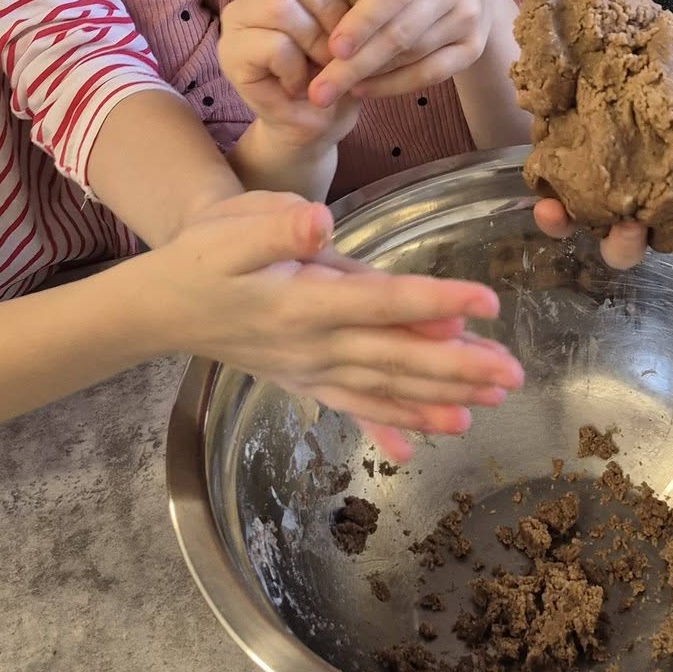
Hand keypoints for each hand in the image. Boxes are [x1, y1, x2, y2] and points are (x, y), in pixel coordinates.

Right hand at [140, 189, 522, 459]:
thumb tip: (319, 221)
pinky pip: (350, 407)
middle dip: (458, 367)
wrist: (160, 304)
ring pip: (382, 388)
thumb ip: (277, 226)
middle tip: (513, 374)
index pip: (382, 301)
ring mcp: (309, 369)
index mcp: (301, 302)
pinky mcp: (303, 380)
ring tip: (488, 405)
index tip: (487, 302)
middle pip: (396, 357)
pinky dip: (383, 426)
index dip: (436, 301)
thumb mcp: (232, 226)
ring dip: (437, 399)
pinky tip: (412, 450)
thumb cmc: (202, 253)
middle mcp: (312, 345)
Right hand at [218, 0, 380, 147]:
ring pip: (279, 4)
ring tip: (328, 64)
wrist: (320, 120)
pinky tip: (306, 84)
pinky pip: (272, 44)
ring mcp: (238, 14)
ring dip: (316, 39)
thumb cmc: (344, 63)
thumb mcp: (361, 14)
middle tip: (348, 40)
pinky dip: (300, 68)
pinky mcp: (230, 51)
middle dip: (332, 5)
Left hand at [308, 0, 489, 103]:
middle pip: (400, 31)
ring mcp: (467, 19)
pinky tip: (361, 91)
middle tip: (317, 87)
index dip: (361, 19)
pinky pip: (430, 74)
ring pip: (412, 56)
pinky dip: (393, 86)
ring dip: (369, 76)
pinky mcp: (471, 48)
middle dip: (356, 61)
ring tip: (329, 90)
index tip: (329, 45)